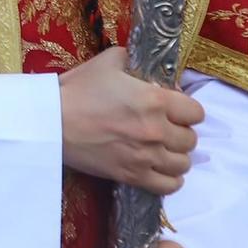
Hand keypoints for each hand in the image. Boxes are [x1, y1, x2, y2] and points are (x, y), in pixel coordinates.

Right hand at [59, 47, 202, 193]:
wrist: (50, 122)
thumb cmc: (77, 90)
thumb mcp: (107, 62)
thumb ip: (135, 62)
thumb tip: (150, 71)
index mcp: (155, 100)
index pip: (197, 113)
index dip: (187, 110)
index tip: (174, 109)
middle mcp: (157, 130)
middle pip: (191, 140)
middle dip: (180, 132)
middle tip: (164, 128)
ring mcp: (146, 156)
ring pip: (183, 164)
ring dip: (175, 156)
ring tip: (161, 150)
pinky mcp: (132, 176)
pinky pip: (169, 186)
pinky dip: (169, 179)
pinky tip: (158, 168)